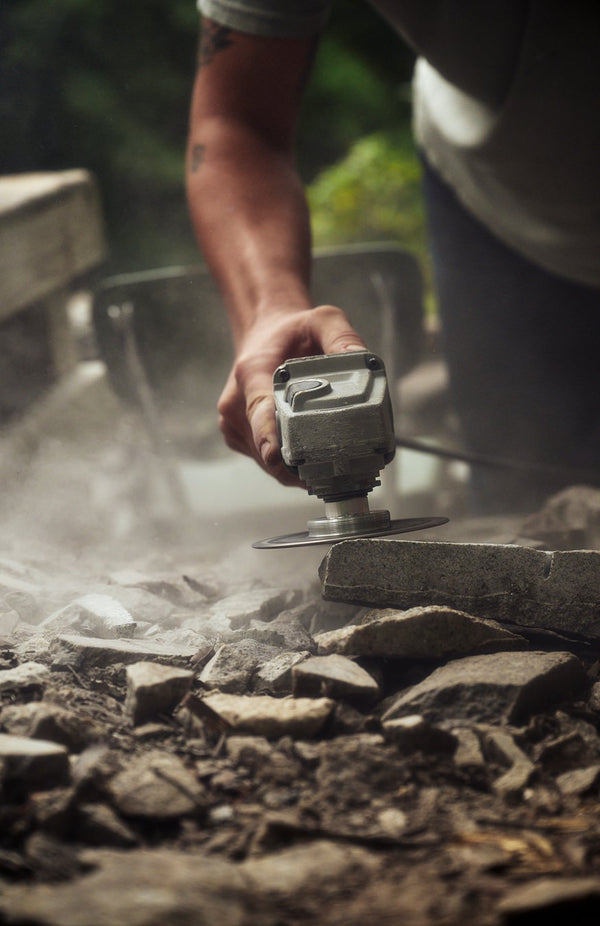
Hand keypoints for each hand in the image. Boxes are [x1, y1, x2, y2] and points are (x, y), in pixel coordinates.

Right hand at [217, 304, 367, 484]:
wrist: (264, 333)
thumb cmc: (292, 331)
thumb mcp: (322, 320)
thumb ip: (342, 337)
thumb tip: (363, 363)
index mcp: (252, 372)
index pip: (258, 409)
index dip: (268, 435)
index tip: (275, 455)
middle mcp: (236, 402)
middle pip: (267, 445)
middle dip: (301, 461)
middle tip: (341, 469)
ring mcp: (233, 423)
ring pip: (267, 461)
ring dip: (297, 467)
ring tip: (331, 463)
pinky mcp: (238, 437)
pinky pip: (264, 462)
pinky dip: (288, 465)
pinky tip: (310, 456)